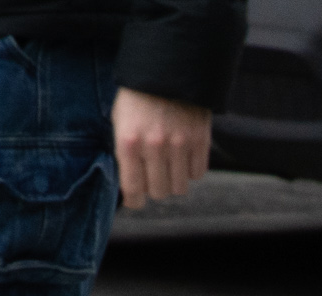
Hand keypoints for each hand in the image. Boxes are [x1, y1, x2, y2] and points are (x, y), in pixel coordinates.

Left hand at [111, 88, 212, 208]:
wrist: (168, 68)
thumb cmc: (139, 97)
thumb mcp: (121, 121)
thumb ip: (126, 153)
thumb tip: (133, 184)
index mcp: (129, 142)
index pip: (132, 189)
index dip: (135, 201)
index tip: (136, 200)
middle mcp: (154, 147)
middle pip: (159, 192)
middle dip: (155, 188)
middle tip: (154, 177)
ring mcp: (179, 145)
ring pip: (180, 188)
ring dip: (174, 181)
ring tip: (170, 167)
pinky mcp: (200, 141)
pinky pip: (198, 174)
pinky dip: (191, 170)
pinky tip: (184, 156)